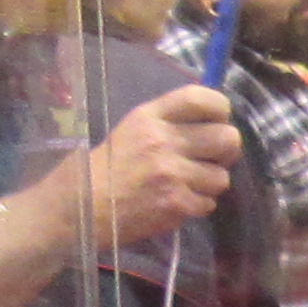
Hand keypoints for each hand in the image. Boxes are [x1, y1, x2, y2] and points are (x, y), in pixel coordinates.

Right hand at [84, 85, 239, 249]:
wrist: (80, 209)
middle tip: (211, 159)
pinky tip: (176, 203)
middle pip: (227, 137)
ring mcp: (172, 174)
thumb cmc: (105, 169)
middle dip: (226, 151)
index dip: (220, 108)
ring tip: (186, 185)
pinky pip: (209, 203)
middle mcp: (164, 141)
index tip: (218, 120)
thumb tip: (210, 122)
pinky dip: (197, 206)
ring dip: (208, 183)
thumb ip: (168, 123)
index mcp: (150, 117)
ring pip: (221, 176)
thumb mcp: (131, 130)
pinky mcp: (177, 204)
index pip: (201, 98)